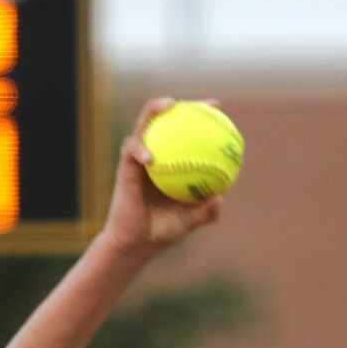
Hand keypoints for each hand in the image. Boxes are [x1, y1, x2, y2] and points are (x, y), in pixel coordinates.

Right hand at [99, 96, 226, 255]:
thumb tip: (221, 197)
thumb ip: (207, 211)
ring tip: (167, 105)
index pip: (185, 132)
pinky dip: (140, 150)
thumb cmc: (164, 231)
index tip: (217, 108)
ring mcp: (139, 158)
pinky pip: (131, 151)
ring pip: (144, 125)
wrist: (136, 243)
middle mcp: (155, 154)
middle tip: (200, 104)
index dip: (201, 116)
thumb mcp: (191, 221)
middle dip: (180, 104)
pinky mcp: (125, 167)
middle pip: (165, 120)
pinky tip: (150, 157)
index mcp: (172, 161)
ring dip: (154, 110)